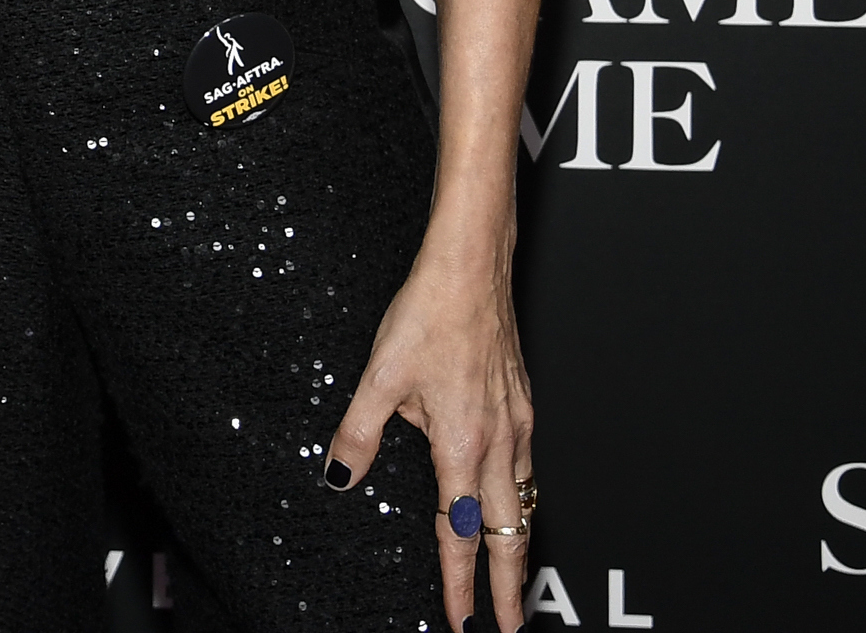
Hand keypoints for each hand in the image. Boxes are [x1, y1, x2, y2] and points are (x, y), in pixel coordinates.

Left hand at [322, 251, 533, 631]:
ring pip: (524, 503)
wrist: (472, 269)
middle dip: (509, 587)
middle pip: (509, 534)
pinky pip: (526, 469)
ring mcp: (517, 425)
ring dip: (518, 546)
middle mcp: (498, 442)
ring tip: (512, 578)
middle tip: (508, 626)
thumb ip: (358, 434)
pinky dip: (522, 500)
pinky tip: (512, 501)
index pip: (459, 534)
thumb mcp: (378, 377)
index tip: (462, 620)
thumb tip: (339, 477)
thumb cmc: (428, 314)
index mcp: (462, 444)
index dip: (459, 583)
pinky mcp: (522, 406)